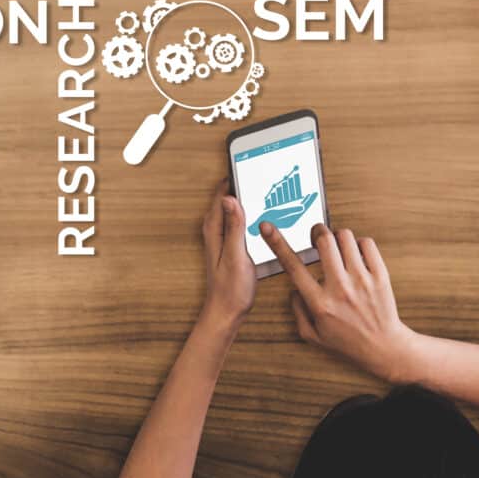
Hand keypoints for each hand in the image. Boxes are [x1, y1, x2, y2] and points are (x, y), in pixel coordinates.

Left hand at [198, 184, 257, 332]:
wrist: (227, 312)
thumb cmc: (230, 289)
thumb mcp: (236, 255)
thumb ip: (234, 227)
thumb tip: (230, 199)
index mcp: (214, 229)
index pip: (222, 194)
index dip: (234, 178)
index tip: (248, 166)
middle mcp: (215, 229)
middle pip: (227, 198)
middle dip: (242, 185)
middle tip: (261, 174)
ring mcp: (222, 236)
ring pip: (233, 209)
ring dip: (246, 199)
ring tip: (264, 188)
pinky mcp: (230, 243)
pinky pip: (238, 220)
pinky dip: (249, 214)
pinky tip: (262, 214)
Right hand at [268, 223, 423, 383]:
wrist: (384, 348)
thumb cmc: (349, 343)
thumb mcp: (312, 336)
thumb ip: (297, 311)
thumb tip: (294, 290)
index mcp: (320, 303)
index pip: (292, 265)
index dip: (276, 242)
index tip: (266, 227)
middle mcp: (340, 288)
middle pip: (324, 240)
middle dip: (316, 231)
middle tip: (316, 236)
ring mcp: (361, 280)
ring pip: (345, 237)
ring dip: (337, 236)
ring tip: (338, 247)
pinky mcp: (380, 276)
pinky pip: (367, 244)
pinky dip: (359, 243)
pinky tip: (356, 254)